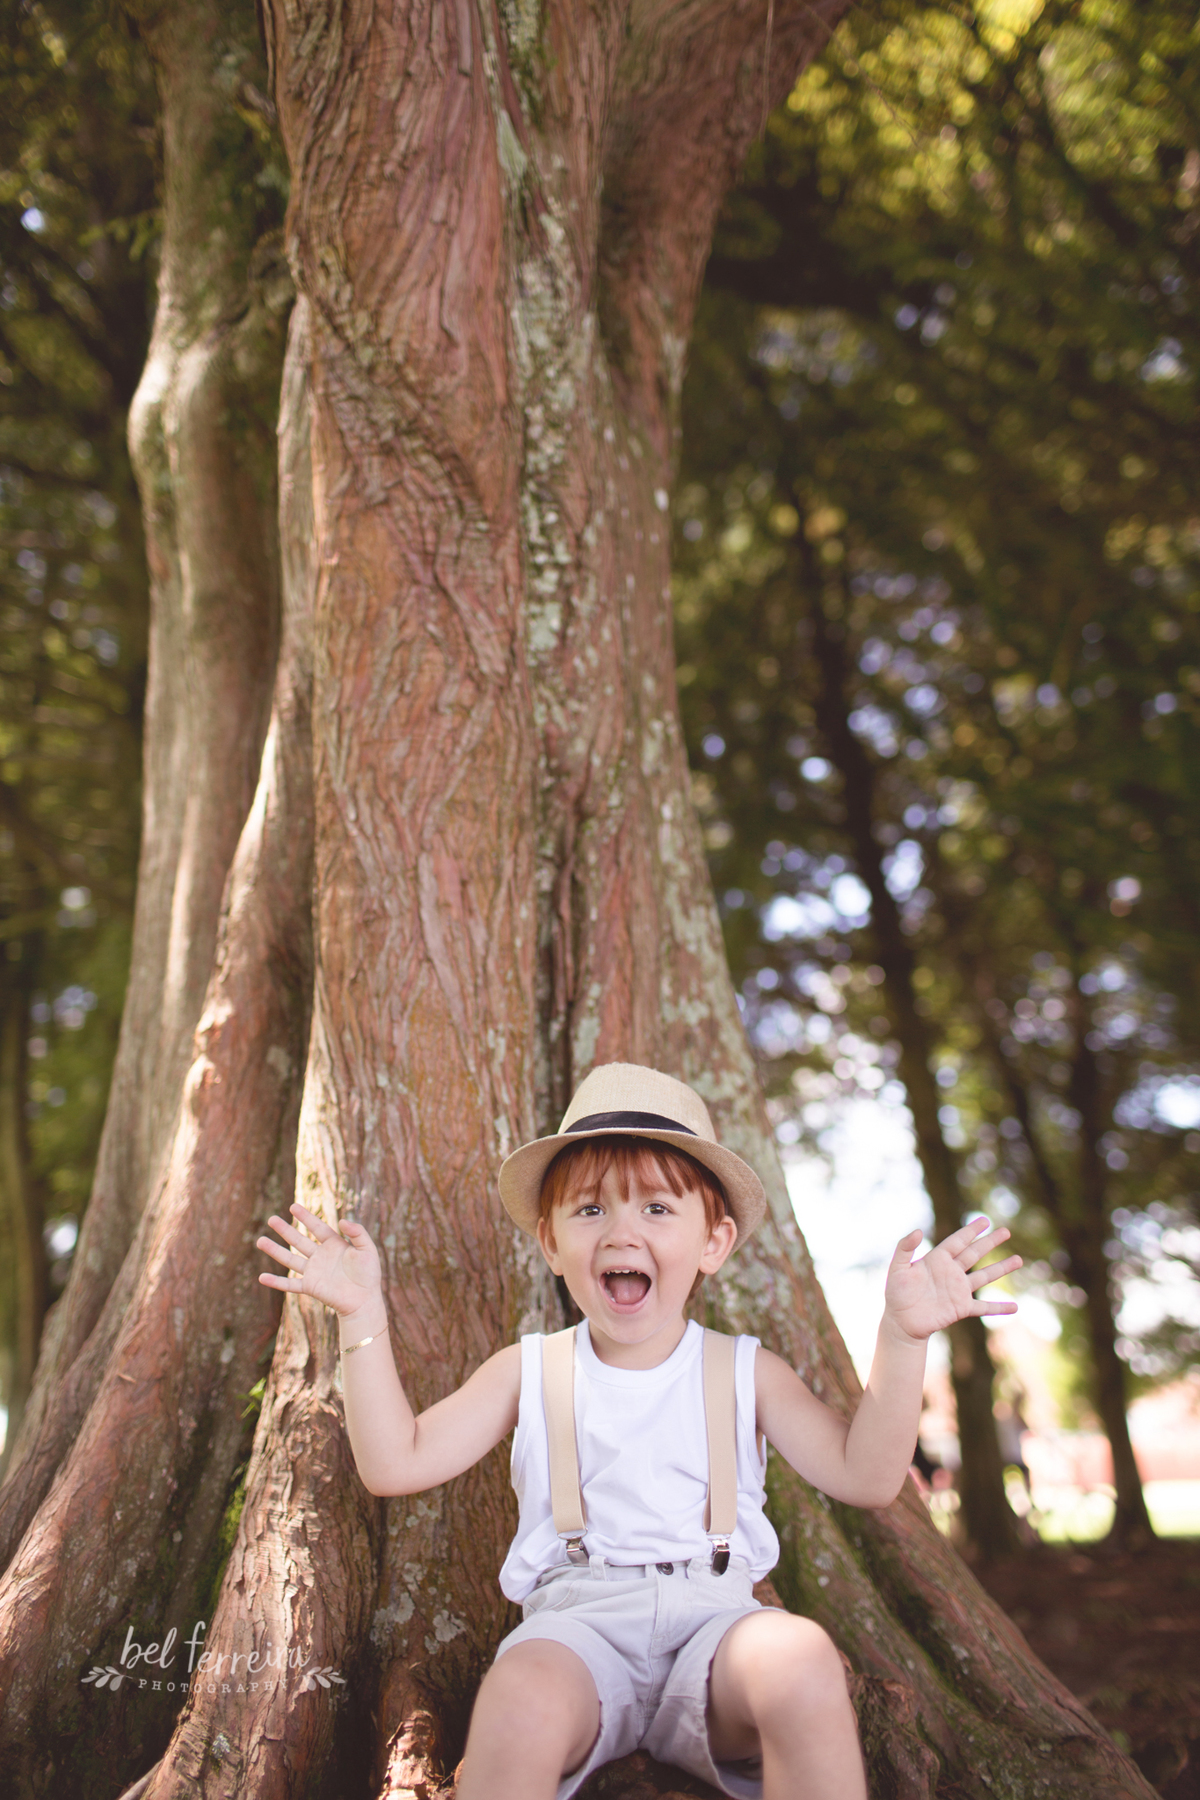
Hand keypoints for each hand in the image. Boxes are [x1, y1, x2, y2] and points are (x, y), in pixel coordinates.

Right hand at [257, 1200, 382, 1319]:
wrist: (365, 1300)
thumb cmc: (369, 1274)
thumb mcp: (368, 1249)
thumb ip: (358, 1232)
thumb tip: (342, 1220)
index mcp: (334, 1244)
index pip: (316, 1227)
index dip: (305, 1217)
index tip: (293, 1206)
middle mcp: (320, 1256)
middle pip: (299, 1240)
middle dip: (285, 1230)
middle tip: (271, 1219)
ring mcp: (313, 1271)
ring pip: (290, 1259)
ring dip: (275, 1250)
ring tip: (260, 1241)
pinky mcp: (310, 1287)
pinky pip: (290, 1284)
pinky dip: (276, 1282)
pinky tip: (262, 1277)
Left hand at [883, 1219, 1021, 1342]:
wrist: (901, 1322)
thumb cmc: (897, 1293)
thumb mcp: (897, 1268)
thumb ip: (905, 1248)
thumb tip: (917, 1231)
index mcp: (937, 1260)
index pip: (958, 1241)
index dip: (971, 1230)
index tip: (985, 1220)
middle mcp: (951, 1272)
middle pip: (975, 1253)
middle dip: (990, 1242)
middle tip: (1006, 1231)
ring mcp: (958, 1290)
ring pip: (984, 1276)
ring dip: (1001, 1269)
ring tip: (1018, 1260)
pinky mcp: (961, 1308)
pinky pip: (984, 1307)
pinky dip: (999, 1307)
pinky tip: (1014, 1307)